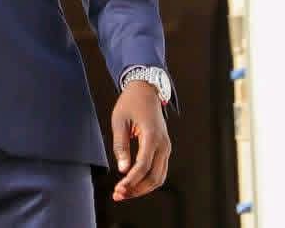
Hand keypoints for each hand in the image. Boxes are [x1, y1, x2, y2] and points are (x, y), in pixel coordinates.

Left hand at [111, 81, 170, 200]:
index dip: (130, 181)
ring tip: (125, 192)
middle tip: (119, 195)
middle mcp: (163, 144)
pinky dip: (147, 180)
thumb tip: (122, 169)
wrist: (146, 90)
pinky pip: (159, 170)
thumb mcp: (119, 120)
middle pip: (154, 177)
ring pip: (159, 177)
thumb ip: (121, 146)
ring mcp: (166, 147)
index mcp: (152, 136)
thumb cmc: (131, 102)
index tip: (118, 189)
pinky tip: (133, 183)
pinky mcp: (164, 149)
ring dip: (142, 188)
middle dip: (136, 189)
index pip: (143, 166)